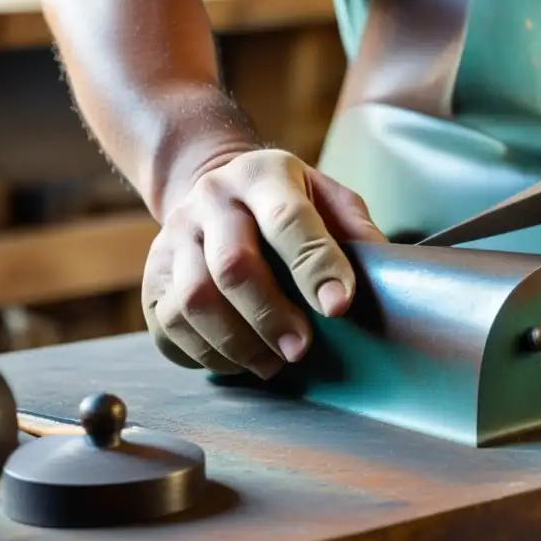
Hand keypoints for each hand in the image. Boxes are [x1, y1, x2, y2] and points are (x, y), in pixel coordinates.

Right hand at [141, 148, 386, 379]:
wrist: (210, 184)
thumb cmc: (282, 200)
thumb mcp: (324, 194)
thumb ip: (354, 227)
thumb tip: (389, 274)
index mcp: (262, 176)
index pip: (289, 220)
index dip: (316, 266)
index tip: (340, 306)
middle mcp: (211, 201)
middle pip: (232, 266)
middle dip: (272, 316)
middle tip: (302, 349)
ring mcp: (173, 237)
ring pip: (194, 301)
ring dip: (238, 343)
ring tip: (273, 364)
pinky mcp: (151, 277)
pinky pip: (169, 325)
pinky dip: (206, 353)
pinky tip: (239, 360)